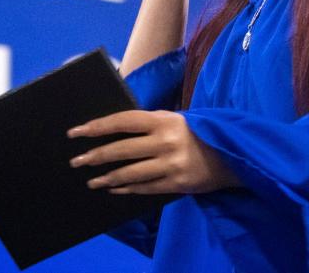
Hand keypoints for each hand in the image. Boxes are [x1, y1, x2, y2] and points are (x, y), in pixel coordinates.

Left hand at [67, 110, 241, 194]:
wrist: (232, 154)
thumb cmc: (198, 132)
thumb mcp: (176, 120)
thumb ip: (150, 124)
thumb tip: (116, 129)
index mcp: (164, 120)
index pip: (123, 121)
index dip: (98, 126)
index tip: (76, 132)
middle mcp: (166, 141)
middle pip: (122, 149)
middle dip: (95, 156)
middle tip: (77, 161)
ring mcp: (171, 164)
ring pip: (130, 173)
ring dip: (108, 178)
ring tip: (91, 180)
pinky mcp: (177, 183)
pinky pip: (145, 188)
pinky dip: (127, 189)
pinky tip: (114, 189)